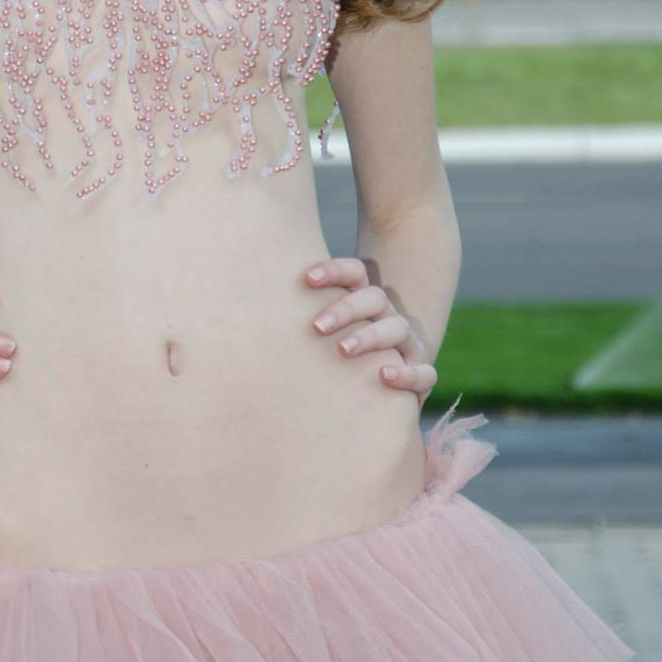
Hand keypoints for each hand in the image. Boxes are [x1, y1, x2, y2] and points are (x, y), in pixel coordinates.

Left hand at [304, 256, 437, 405]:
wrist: (374, 391)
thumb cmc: (330, 358)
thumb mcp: (317, 334)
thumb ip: (294, 318)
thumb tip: (237, 305)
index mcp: (364, 300)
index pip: (356, 272)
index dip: (334, 271)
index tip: (305, 278)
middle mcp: (388, 317)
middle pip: (375, 298)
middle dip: (345, 308)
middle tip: (316, 326)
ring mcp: (407, 345)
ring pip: (398, 329)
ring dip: (370, 336)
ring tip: (342, 350)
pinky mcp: (419, 375)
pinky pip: (424, 372)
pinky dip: (407, 372)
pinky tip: (383, 375)